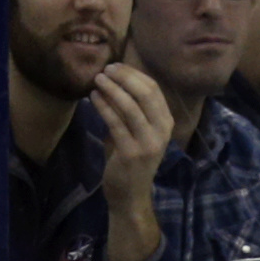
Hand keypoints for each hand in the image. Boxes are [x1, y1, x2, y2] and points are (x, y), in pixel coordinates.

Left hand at [92, 62, 173, 260]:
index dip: (133, 74)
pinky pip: (115, 122)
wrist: (131, 194)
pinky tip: (93, 98)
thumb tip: (113, 79)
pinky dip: (103, 106)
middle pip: (145, 93)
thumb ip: (130, 109)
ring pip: (130, 106)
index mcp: (166, 123)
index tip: (115, 66)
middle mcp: (162, 131)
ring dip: (111, 88)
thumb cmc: (130, 160)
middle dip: (123, 77)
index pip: (154, 89)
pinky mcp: (131, 152)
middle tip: (104, 70)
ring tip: (96, 80)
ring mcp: (148, 143)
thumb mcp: (136, 131)